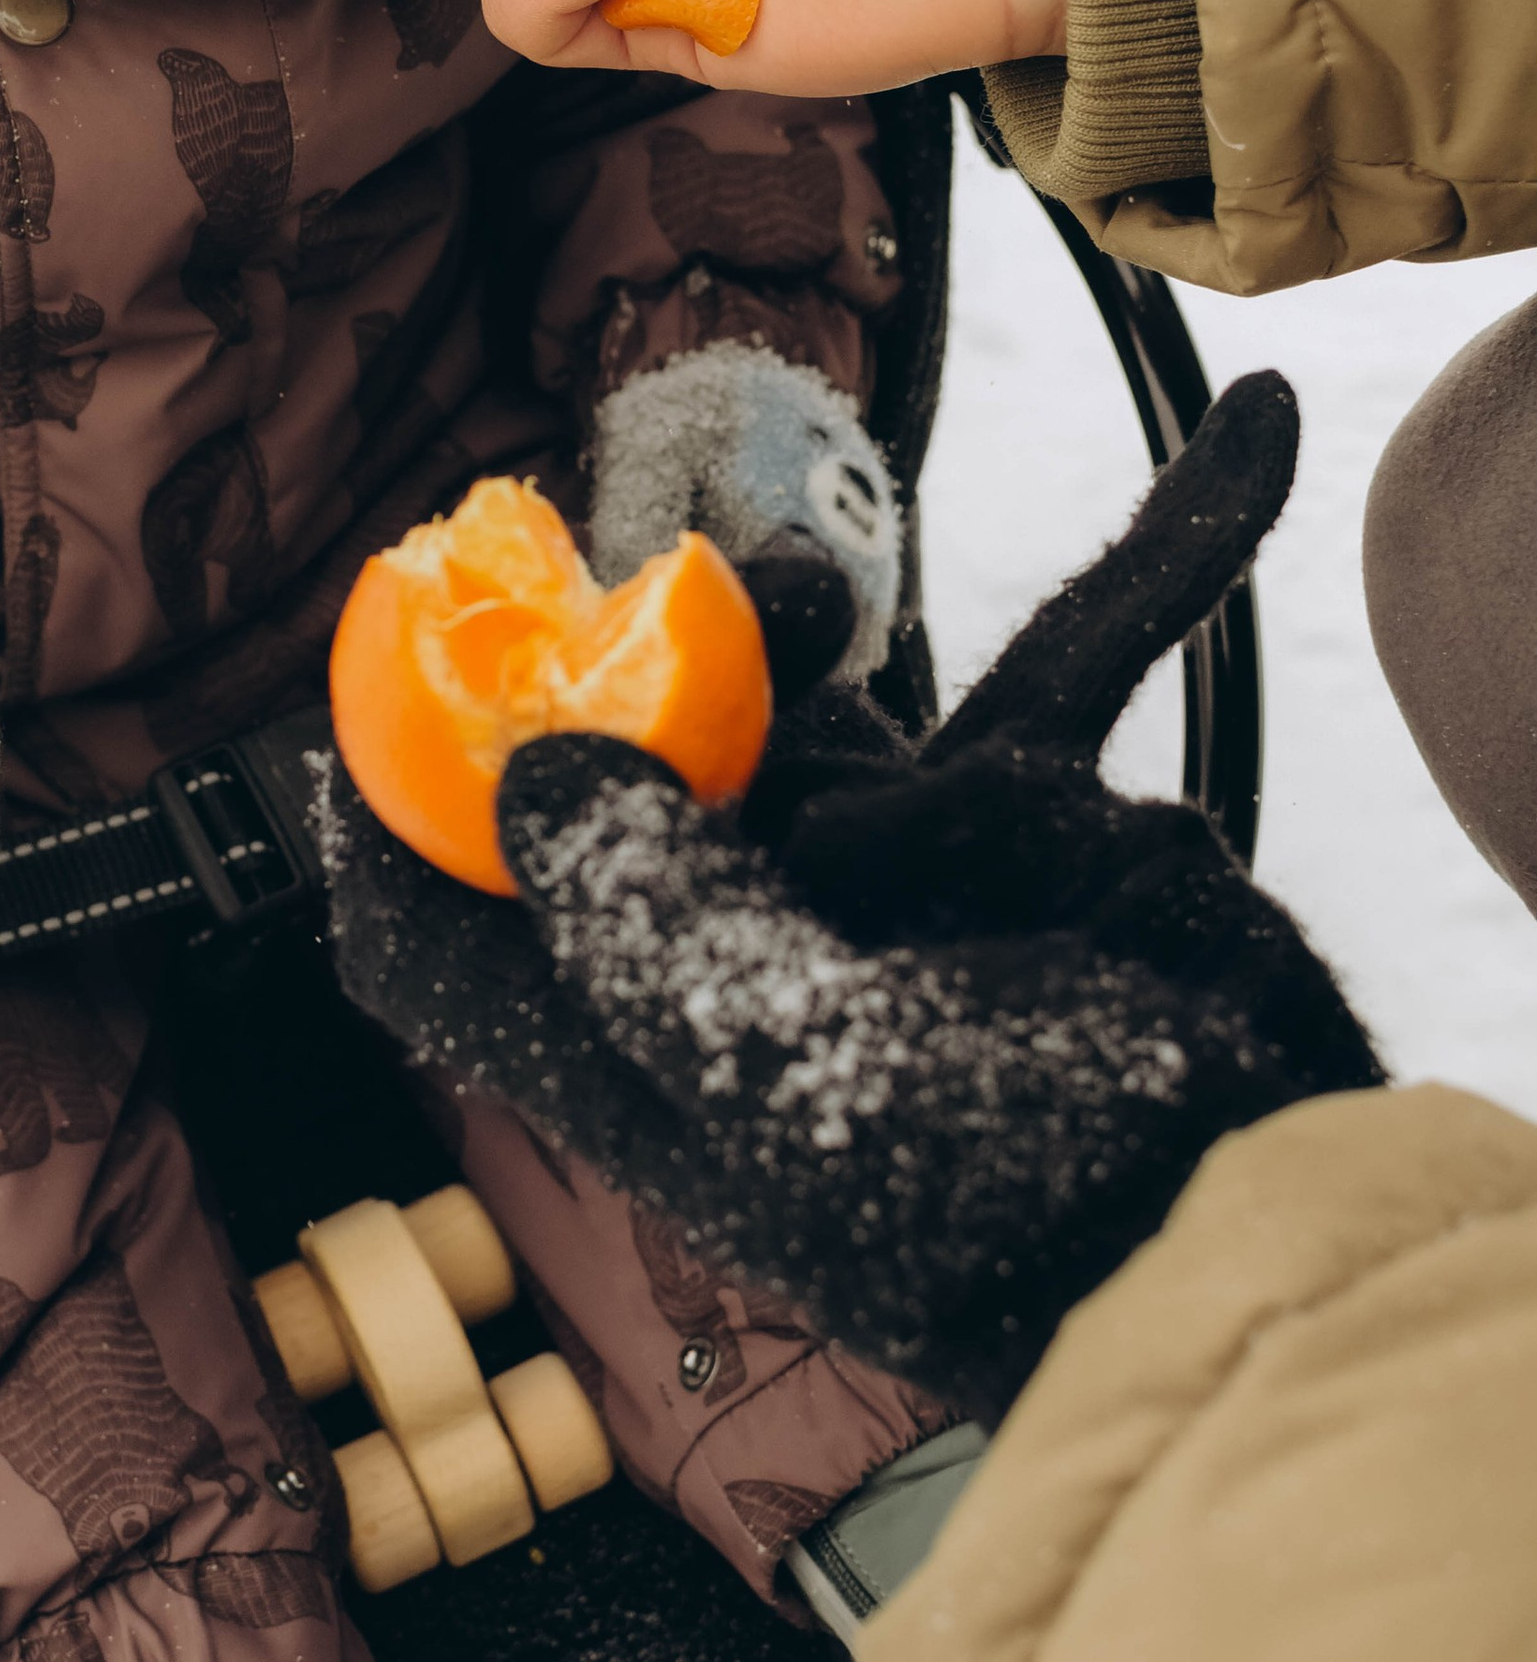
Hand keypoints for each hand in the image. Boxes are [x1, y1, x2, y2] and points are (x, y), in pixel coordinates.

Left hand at [326, 377, 1381, 1425]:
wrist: (1271, 1234)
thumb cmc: (1027, 1201)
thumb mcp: (802, 1087)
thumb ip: (656, 927)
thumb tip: (535, 770)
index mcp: (638, 1057)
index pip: (438, 937)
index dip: (390, 803)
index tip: (395, 644)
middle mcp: (736, 965)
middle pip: (618, 775)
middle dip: (632, 657)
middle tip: (677, 586)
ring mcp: (885, 890)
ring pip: (795, 708)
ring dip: (791, 630)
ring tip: (804, 589)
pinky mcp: (1021, 837)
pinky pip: (1051, 667)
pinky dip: (1156, 556)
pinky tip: (1261, 426)